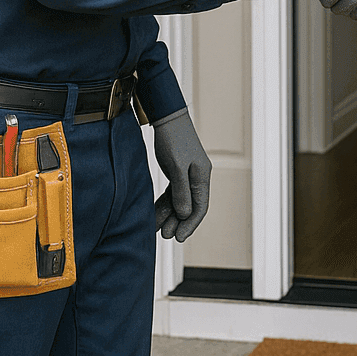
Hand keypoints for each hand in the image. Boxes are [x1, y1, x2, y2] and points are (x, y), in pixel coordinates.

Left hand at [151, 108, 211, 241]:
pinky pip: (172, 193)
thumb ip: (181, 191)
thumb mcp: (176, 166)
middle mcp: (197, 177)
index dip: (190, 224)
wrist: (166, 117)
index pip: (200, 206)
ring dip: (169, 215)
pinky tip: (155, 214)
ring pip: (179, 201)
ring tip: (157, 229)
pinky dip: (164, 204)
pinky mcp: (176, 171)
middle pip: (190, 206)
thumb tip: (185, 214)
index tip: (179, 238)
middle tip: (165, 236)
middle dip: (177, 222)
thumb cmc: (173, 139)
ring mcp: (187, 174)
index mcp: (202, 176)